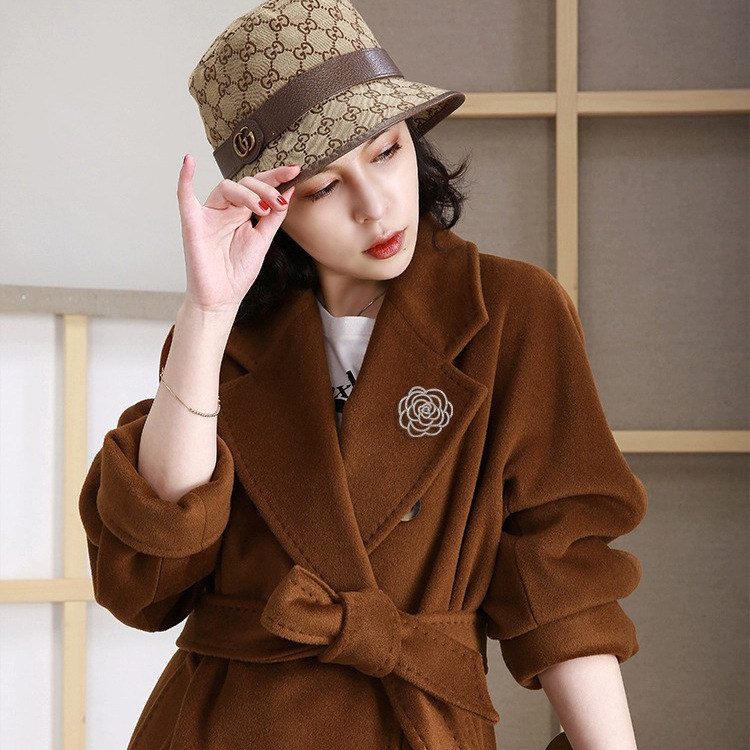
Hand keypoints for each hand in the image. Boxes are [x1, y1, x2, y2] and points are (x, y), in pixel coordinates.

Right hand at [176, 154, 300, 315]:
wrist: (222, 298)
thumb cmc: (238, 272)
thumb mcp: (263, 240)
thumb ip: (275, 216)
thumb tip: (289, 191)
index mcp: (243, 213)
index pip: (259, 187)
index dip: (276, 177)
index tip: (295, 171)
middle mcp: (226, 210)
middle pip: (245, 183)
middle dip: (265, 189)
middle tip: (277, 203)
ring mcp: (209, 215)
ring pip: (226, 187)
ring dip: (247, 193)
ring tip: (261, 209)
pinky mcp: (193, 224)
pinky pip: (184, 196)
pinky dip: (185, 178)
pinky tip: (189, 162)